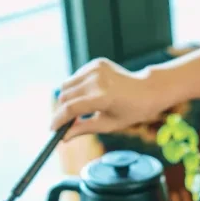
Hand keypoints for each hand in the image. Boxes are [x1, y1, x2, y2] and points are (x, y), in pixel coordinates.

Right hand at [51, 58, 173, 139]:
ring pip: (67, 85)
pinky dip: (76, 88)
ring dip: (67, 98)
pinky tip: (87, 95)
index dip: (58, 120)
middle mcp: (97, 80)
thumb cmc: (131, 111)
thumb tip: (64, 137)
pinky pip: (76, 77)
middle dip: (61, 110)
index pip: (71, 108)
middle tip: (63, 123)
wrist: (147, 90)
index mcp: (102, 97)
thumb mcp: (108, 125)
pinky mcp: (96, 63)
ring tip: (78, 111)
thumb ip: (83, 129)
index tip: (52, 129)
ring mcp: (96, 68)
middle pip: (65, 96)